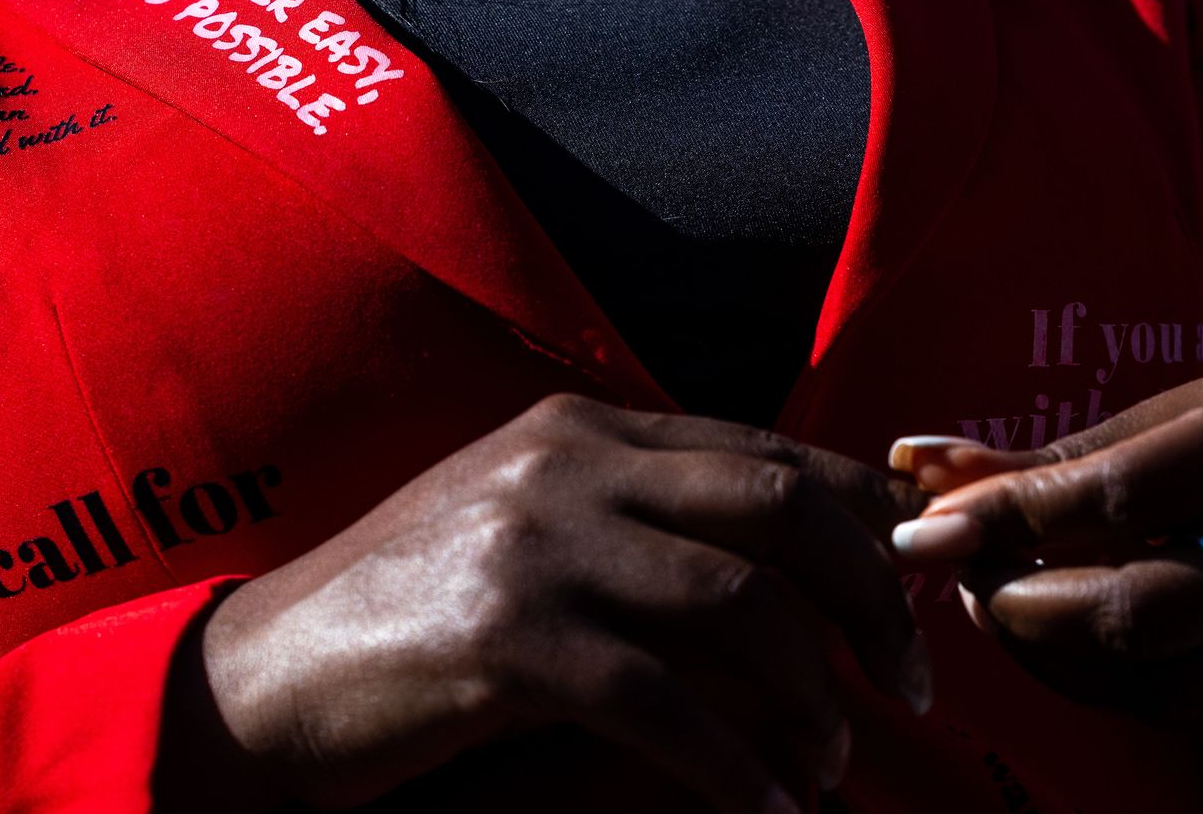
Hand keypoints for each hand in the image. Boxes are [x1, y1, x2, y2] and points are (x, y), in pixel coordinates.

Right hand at [195, 394, 930, 810]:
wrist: (270, 673)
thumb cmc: (415, 611)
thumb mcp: (531, 527)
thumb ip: (643, 524)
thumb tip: (789, 576)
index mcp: (584, 428)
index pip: (769, 451)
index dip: (871, 514)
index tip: (932, 584)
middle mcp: (568, 464)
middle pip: (779, 508)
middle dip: (874, 597)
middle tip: (916, 682)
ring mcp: (535, 544)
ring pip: (739, 605)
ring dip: (813, 697)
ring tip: (834, 763)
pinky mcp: (506, 638)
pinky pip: (665, 706)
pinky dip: (734, 769)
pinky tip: (765, 812)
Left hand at [888, 356, 1202, 736]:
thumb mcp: (1184, 413)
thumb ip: (1056, 451)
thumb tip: (915, 463)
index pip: (1125, 495)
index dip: (1011, 516)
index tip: (926, 528)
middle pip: (1145, 611)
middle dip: (1024, 607)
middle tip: (965, 581)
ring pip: (1164, 686)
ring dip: (1055, 658)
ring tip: (1006, 609)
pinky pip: (1195, 716)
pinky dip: (1114, 686)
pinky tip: (1073, 643)